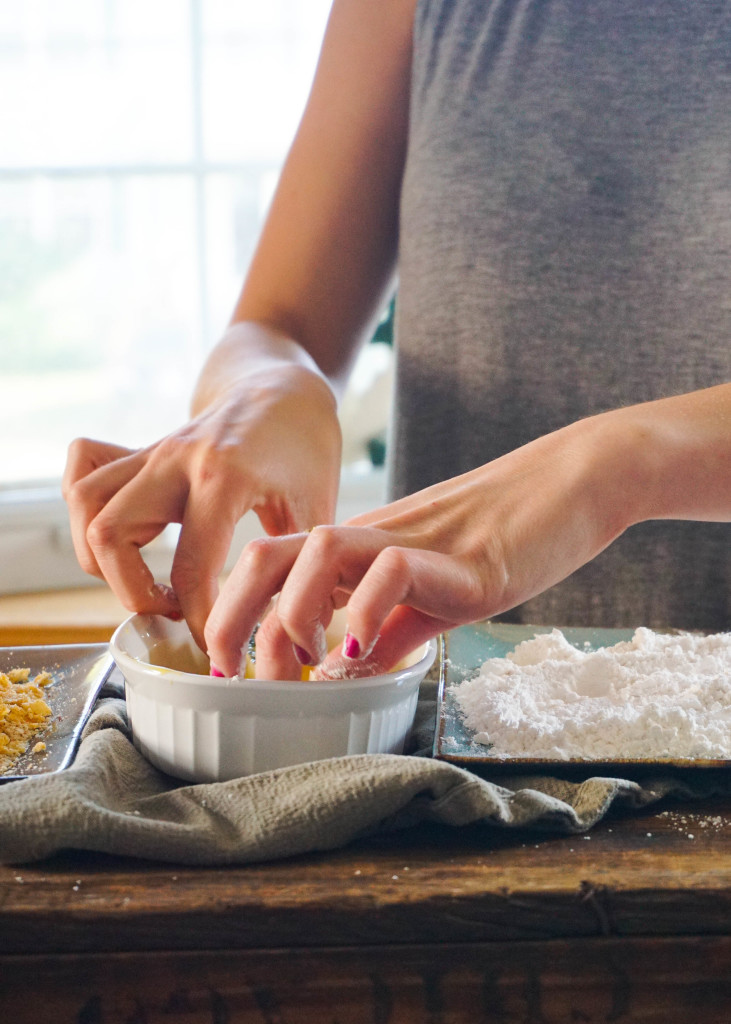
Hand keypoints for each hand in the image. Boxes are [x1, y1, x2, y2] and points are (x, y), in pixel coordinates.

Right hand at [63, 333, 341, 652]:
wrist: (283, 387)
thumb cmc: (305, 445)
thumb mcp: (318, 506)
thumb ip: (302, 566)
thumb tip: (299, 630)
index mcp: (223, 476)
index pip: (191, 568)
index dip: (201, 621)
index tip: (220, 647)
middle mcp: (174, 460)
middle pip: (108, 535)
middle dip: (131, 593)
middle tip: (172, 611)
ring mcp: (150, 452)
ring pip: (83, 503)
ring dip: (100, 557)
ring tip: (146, 580)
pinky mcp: (138, 451)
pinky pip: (82, 471)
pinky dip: (84, 507)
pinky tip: (120, 533)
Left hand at [204, 410, 633, 677]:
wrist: (578, 482)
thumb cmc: (510, 538)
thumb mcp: (436, 598)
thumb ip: (391, 632)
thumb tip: (346, 674)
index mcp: (362, 549)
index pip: (271, 567)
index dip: (233, 617)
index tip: (229, 672)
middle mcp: (373, 540)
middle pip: (269, 554)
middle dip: (232, 618)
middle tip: (235, 676)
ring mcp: (415, 542)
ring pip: (317, 552)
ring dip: (293, 614)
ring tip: (306, 663)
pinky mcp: (463, 557)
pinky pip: (395, 569)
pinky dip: (367, 611)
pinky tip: (363, 651)